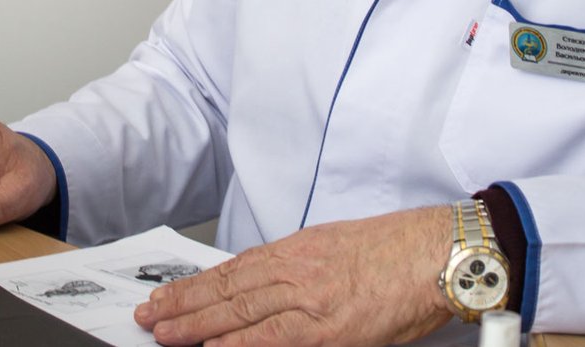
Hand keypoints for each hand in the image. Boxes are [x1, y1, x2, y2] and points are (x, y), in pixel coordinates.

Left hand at [133, 207, 454, 346]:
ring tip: (163, 333)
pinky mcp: (330, 327)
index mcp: (298, 249)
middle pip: (227, 289)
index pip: (233, 270)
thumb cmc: (398, 251)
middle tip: (148, 316)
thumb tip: (268, 289)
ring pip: (240, 312)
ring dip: (197, 325)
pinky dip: (241, 344)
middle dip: (183, 305)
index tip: (167, 295)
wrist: (436, 253)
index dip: (196, 285)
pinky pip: (275, 338)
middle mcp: (296, 270)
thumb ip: (301, 267)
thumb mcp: (338, 247)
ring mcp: (310, 298)